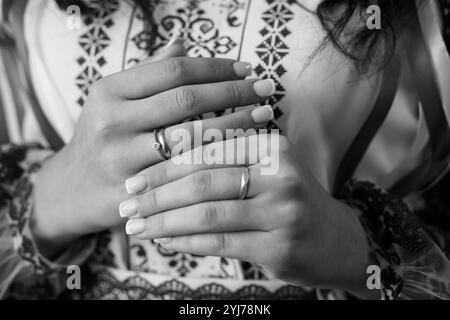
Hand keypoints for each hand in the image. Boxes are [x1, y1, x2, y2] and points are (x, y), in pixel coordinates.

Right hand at [31, 39, 275, 256]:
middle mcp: (112, 121)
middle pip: (185, 100)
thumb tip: (183, 43)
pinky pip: (187, 172)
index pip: (173, 71)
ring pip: (191, 138)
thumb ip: (148, 73)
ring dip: (235, 124)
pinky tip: (243, 149)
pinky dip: (220, 158)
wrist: (73, 188)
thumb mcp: (114, 99)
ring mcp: (122, 158)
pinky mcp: (135, 190)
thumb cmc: (104, 136)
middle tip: (267, 89)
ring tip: (263, 115)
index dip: (215, 67)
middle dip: (233, 92)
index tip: (247, 69)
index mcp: (109, 91)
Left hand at [122, 134, 372, 295]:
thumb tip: (165, 158)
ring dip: (164, 221)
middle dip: (157, 193)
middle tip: (128, 202)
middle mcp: (280, 175)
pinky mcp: (279, 247)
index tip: (134, 176)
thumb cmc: (289, 199)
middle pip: (203, 181)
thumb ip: (227, 155)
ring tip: (136, 225)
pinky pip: (219, 243)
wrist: (337, 239)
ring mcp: (282, 212)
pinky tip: (165, 241)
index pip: (207, 150)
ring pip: (207, 214)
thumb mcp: (267, 167)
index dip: (165, 164)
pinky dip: (186, 242)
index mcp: (272, 147)